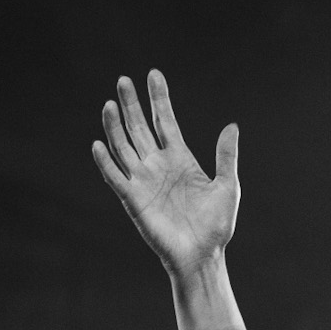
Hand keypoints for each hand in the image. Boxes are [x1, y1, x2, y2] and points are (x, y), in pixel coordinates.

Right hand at [92, 71, 239, 274]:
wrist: (203, 255)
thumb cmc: (217, 225)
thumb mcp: (228, 186)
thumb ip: (226, 156)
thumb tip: (232, 125)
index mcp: (181, 159)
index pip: (166, 121)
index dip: (159, 98)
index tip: (153, 74)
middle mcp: (158, 166)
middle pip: (140, 128)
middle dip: (132, 104)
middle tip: (122, 80)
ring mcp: (144, 181)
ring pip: (124, 147)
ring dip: (115, 126)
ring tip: (109, 104)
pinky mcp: (133, 200)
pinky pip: (116, 177)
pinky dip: (106, 162)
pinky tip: (98, 144)